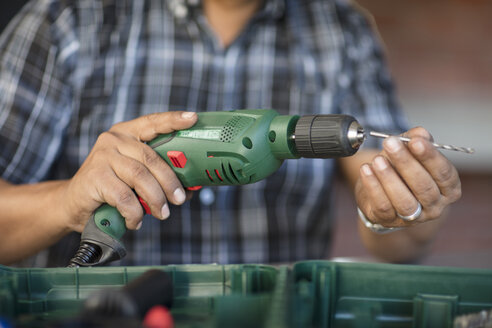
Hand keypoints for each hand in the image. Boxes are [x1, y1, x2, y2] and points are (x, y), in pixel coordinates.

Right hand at [62, 111, 197, 231]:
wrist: (73, 203)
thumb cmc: (111, 189)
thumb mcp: (137, 179)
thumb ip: (159, 177)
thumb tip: (192, 189)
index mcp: (128, 134)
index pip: (152, 122)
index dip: (173, 120)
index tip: (192, 118)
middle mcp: (114, 140)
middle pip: (151, 158)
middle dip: (170, 181)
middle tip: (180, 199)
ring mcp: (102, 156)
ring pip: (140, 177)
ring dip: (155, 199)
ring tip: (162, 214)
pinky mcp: (94, 176)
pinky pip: (124, 197)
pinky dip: (135, 213)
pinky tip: (136, 221)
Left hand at [355, 127, 461, 228]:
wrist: (379, 191)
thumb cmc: (399, 169)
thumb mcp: (409, 151)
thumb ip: (415, 139)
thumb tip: (420, 133)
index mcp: (448, 188)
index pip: (444, 173)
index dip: (430, 157)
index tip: (415, 141)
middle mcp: (435, 206)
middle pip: (423, 187)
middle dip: (406, 163)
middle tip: (391, 144)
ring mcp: (413, 218)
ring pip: (404, 201)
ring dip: (389, 178)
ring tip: (377, 160)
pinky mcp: (389, 221)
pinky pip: (382, 205)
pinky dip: (373, 187)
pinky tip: (366, 170)